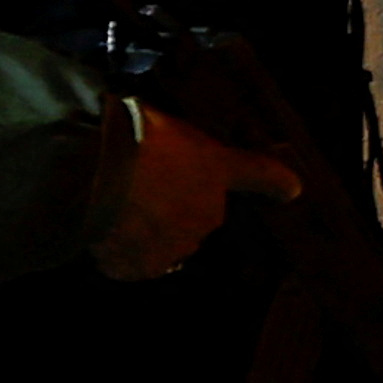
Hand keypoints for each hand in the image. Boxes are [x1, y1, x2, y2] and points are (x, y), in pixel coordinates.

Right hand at [96, 104, 298, 280]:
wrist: (90, 176)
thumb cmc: (123, 136)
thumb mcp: (157, 116)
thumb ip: (169, 134)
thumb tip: (156, 124)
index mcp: (216, 168)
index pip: (260, 173)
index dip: (278, 181)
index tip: (292, 189)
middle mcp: (207, 212)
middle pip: (197, 212)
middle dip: (171, 202)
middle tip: (132, 181)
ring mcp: (180, 243)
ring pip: (167, 238)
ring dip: (144, 227)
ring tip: (108, 203)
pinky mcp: (146, 266)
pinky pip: (135, 261)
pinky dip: (119, 251)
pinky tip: (98, 229)